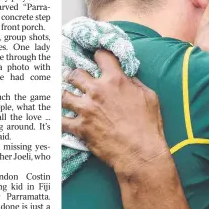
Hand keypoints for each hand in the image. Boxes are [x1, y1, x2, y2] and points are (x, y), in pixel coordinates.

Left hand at [62, 50, 170, 175]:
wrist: (140, 152)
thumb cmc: (148, 126)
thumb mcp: (149, 97)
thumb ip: (134, 83)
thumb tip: (127, 78)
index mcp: (115, 80)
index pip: (101, 56)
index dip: (98, 56)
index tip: (96, 60)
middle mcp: (97, 91)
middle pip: (75, 74)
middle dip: (74, 76)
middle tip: (75, 80)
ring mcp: (86, 109)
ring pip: (63, 96)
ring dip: (65, 96)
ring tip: (66, 99)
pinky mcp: (80, 127)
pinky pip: (61, 121)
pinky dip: (60, 120)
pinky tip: (60, 120)